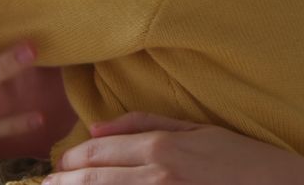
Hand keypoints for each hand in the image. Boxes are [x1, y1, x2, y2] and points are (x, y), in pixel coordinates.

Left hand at [45, 112, 303, 184]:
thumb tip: (94, 127)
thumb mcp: (197, 131)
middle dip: (64, 184)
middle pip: (91, 181)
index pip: (96, 153)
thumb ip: (144, 124)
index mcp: (162, 148)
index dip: (71, 161)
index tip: (59, 168)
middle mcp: (157, 177)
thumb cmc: (245, 161)